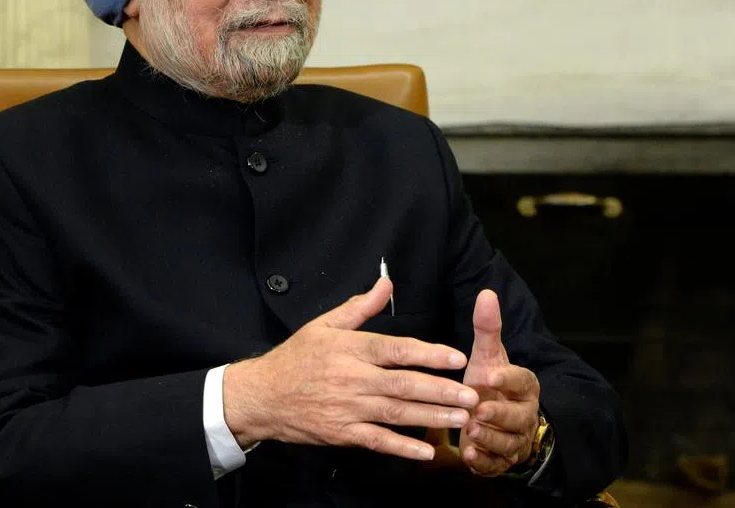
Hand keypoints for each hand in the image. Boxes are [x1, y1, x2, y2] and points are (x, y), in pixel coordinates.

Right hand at [223, 277, 478, 460]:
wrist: (262, 395)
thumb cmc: (295, 357)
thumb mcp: (323, 324)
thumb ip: (359, 307)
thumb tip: (386, 284)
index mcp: (349, 349)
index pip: (395, 349)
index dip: (427, 353)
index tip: (456, 357)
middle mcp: (352, 378)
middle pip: (403, 384)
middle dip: (440, 390)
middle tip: (472, 395)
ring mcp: (347, 408)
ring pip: (396, 413)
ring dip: (431, 416)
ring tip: (461, 418)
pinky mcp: (342, 433)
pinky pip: (377, 441)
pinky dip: (403, 447)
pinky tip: (427, 451)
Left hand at [459, 289, 540, 476]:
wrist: (495, 418)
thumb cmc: (490, 382)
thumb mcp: (488, 356)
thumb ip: (487, 329)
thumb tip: (486, 293)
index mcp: (524, 387)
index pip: (522, 382)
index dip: (508, 379)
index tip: (491, 375)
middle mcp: (524, 414)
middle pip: (517, 418)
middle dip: (499, 415)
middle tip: (478, 411)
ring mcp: (514, 440)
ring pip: (507, 443)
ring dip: (490, 439)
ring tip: (470, 431)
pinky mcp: (501, 461)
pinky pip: (495, 465)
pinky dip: (484, 462)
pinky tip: (469, 456)